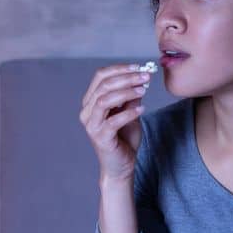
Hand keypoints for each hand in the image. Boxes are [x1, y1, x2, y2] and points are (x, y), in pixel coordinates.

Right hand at [79, 63, 151, 181]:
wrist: (122, 165)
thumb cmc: (124, 138)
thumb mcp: (131, 112)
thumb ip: (132, 97)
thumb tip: (141, 77)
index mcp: (91, 101)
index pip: (100, 76)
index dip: (119, 69)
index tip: (138, 67)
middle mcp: (87, 111)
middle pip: (103, 86)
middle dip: (126, 78)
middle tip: (145, 77)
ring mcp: (91, 125)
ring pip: (104, 100)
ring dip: (126, 92)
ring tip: (143, 91)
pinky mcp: (100, 138)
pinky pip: (112, 121)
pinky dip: (128, 113)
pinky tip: (141, 110)